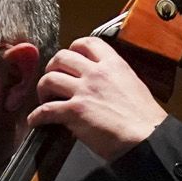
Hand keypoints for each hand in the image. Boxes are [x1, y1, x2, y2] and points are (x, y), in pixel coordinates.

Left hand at [27, 37, 171, 160]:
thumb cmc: (144, 118)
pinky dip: (36, 116)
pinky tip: (36, 121)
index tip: (69, 60)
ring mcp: (84, 91)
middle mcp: (96, 73)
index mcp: (113, 64)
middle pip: (61, 57)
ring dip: (42, 90)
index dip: (72, 49)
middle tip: (53, 81)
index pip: (87, 43)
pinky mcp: (75, 112)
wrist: (146, 137)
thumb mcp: (132, 85)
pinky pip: (46, 110)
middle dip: (52, 68)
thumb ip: (113, 79)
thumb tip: (101, 86)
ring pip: (49, 79)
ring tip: (45, 100)